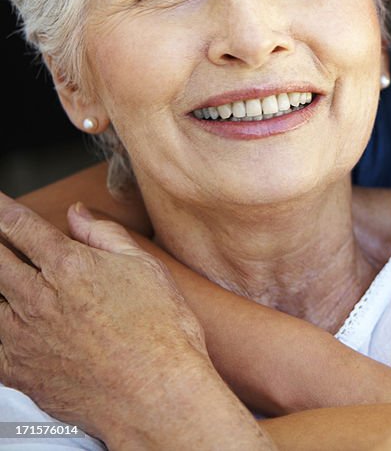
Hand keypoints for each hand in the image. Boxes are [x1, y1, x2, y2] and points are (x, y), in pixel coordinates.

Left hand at [0, 195, 269, 448]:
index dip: (1, 210)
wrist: (156, 394)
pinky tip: (5, 323)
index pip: (20, 226)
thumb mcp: (145, 268)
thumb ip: (106, 236)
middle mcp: (37, 298)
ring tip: (4, 278)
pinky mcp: (17, 371)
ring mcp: (21, 336)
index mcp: (69, 266)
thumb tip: (79, 215)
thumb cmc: (161, 332)